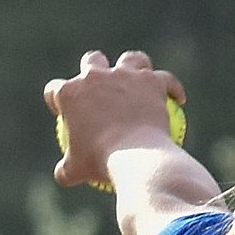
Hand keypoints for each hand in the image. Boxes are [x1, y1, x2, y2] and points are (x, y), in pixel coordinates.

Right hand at [44, 50, 186, 189]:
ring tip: (142, 79)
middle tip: (102, 85)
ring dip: (135, 66)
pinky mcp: (151, 82)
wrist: (135, 159)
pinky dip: (173, 87)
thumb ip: (67, 169)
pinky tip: (179, 98)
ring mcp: (124, 75)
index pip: (56, 90)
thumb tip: (63, 175)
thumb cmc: (101, 165)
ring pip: (130, 59)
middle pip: (92, 61)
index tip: (65, 111)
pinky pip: (166, 79)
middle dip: (94, 67)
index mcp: (70, 94)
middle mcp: (95, 76)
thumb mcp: (78, 171)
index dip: (58, 99)